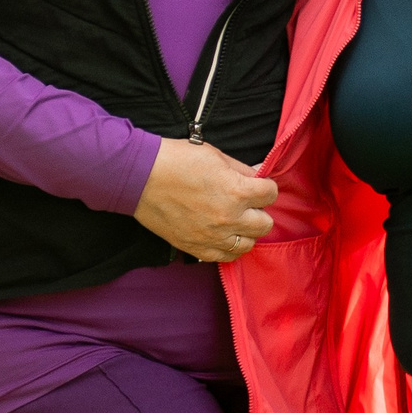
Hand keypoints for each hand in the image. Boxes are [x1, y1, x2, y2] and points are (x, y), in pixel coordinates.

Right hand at [134, 136, 276, 261]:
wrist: (140, 177)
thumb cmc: (176, 160)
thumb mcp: (215, 155)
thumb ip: (241, 169)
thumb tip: (259, 174)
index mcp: (236, 191)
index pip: (271, 194)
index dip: (265, 186)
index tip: (257, 185)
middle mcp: (228, 218)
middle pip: (265, 224)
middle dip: (259, 211)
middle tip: (247, 203)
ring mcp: (213, 237)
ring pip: (248, 245)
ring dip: (246, 231)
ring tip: (235, 220)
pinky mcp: (196, 249)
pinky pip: (226, 257)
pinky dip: (228, 247)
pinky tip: (222, 234)